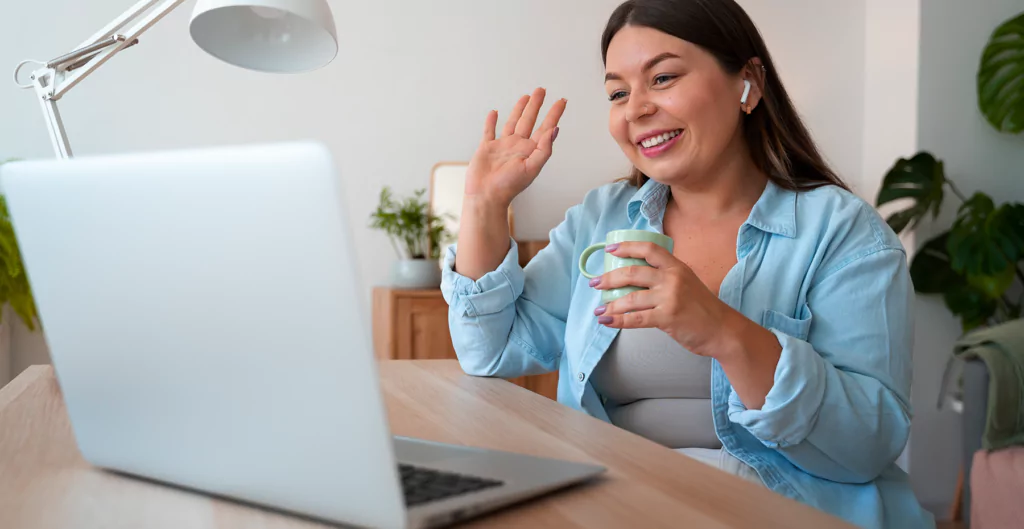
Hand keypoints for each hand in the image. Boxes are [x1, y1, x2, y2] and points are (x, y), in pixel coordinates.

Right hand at [464, 87, 566, 206]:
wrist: (486, 196)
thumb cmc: (509, 186)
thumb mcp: (531, 168)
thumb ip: (544, 149)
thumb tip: (555, 129)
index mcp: (531, 150)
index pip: (546, 128)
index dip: (554, 114)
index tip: (562, 101)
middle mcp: (518, 146)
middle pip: (529, 120)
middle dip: (536, 105)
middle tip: (541, 90)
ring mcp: (502, 146)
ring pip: (512, 122)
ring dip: (519, 110)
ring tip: (525, 97)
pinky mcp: (487, 148)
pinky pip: (489, 131)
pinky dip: (491, 122)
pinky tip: (495, 113)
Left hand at [590, 241, 733, 355]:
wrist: (723, 330)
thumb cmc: (703, 309)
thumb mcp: (688, 284)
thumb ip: (666, 279)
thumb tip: (635, 280)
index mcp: (677, 267)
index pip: (649, 249)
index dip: (627, 247)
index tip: (610, 250)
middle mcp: (672, 278)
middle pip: (633, 272)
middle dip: (609, 278)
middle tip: (595, 283)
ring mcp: (670, 298)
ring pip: (631, 298)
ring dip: (610, 304)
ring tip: (599, 309)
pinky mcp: (667, 317)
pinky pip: (636, 319)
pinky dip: (618, 321)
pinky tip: (607, 321)